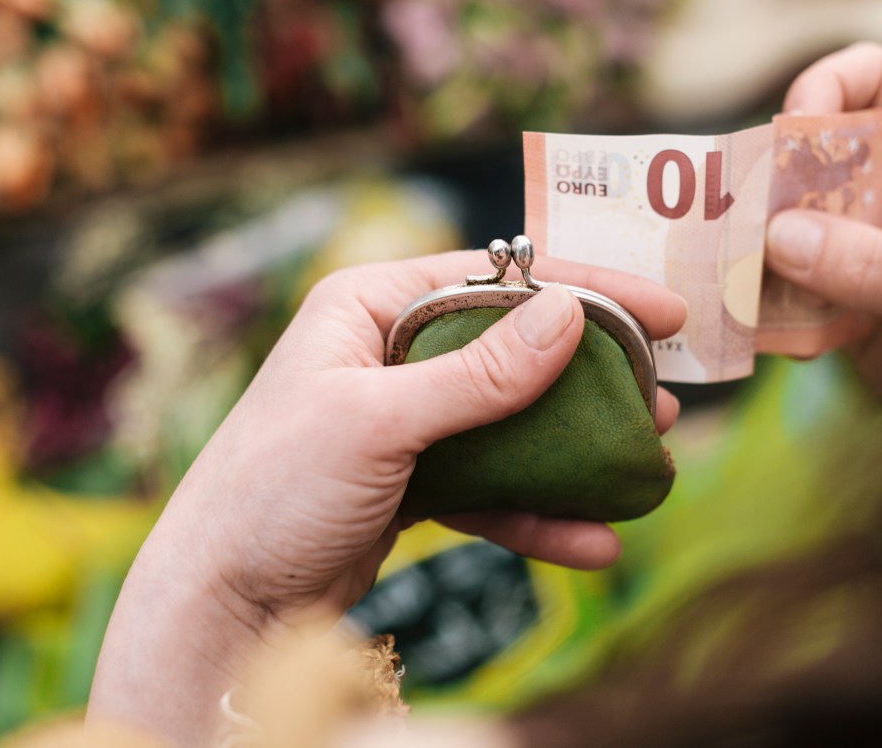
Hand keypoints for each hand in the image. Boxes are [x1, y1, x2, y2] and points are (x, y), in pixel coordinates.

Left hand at [88, 250, 685, 746]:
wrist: (218, 603)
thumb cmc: (270, 491)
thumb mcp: (376, 421)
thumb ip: (478, 374)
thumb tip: (570, 314)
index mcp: (370, 306)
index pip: (498, 279)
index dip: (585, 289)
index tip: (662, 312)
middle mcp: (390, 352)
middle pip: (515, 350)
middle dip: (592, 378)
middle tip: (663, 398)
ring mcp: (404, 420)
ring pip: (511, 421)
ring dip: (578, 447)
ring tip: (648, 462)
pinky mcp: (413, 481)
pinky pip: (492, 485)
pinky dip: (540, 513)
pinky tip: (591, 541)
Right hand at [763, 42, 881, 444]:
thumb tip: (779, 239)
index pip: (875, 81)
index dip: (825, 89)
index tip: (790, 137)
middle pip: (807, 153)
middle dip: (766, 183)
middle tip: (739, 226)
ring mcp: (862, 252)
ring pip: (781, 224)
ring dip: (753, 253)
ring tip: (740, 285)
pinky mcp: (836, 307)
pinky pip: (777, 290)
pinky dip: (763, 309)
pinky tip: (778, 340)